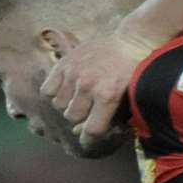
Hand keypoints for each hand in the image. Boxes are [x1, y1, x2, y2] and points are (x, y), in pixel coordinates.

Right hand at [41, 28, 156, 151]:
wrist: (132, 41)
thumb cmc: (135, 73)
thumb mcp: (130, 98)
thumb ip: (109, 118)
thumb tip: (80, 133)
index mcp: (108, 96)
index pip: (91, 131)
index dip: (89, 140)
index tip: (87, 141)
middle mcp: (88, 85)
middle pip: (72, 117)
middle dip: (80, 118)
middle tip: (89, 110)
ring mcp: (74, 73)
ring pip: (58, 105)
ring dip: (68, 105)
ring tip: (80, 97)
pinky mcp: (64, 63)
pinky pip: (47, 89)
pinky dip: (55, 92)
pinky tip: (68, 88)